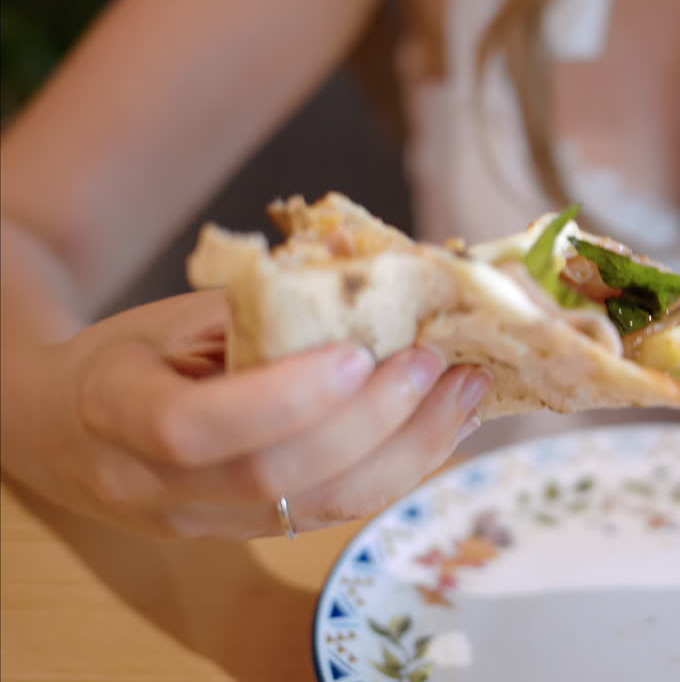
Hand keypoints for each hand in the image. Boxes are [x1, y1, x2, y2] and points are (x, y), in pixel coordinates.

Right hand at [0, 291, 489, 538]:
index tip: (354, 354)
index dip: (282, 398)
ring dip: (409, 450)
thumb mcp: (172, 318)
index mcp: (115, 409)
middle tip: (436, 363)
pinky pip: (336, 511)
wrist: (69, 428)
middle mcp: (155, 486)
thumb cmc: (131, 355)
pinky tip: (445, 426)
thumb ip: (259, 315)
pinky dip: (402, 468)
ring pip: (320, 507)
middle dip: (372, 420)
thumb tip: (382, 289)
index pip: (192, 428)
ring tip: (466, 392)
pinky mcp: (252, 535)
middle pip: (275, 477)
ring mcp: (206, 523)